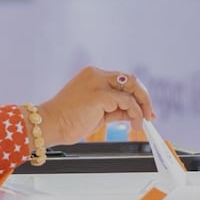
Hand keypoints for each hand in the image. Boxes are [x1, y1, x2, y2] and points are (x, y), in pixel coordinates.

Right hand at [34, 66, 155, 145]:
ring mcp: (97, 82)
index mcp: (92, 76)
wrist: (50, 125)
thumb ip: (115, 109)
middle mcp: (95, 75)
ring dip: (142, 107)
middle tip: (149, 116)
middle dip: (144, 98)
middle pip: (130, 80)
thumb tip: (134, 113)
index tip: (144, 111)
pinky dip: (135, 113)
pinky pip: (126, 102)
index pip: (121, 81)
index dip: (136, 95)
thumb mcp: (97, 114)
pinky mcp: (100, 94)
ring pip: (131, 88)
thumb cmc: (68, 121)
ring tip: (141, 123)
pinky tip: (135, 125)